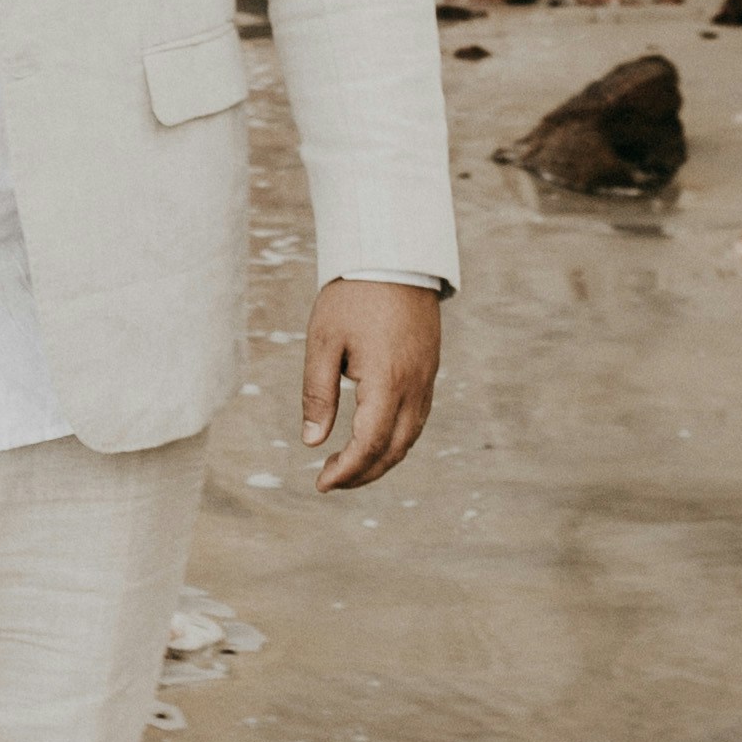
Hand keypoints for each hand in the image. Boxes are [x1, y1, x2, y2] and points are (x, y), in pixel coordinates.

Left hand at [300, 279, 442, 490]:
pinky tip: (373, 438)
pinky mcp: (429, 370)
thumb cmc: (352, 296)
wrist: (394, 257)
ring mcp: (427, 380)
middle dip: (363, 474)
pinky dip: (396, 439)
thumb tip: (312, 442)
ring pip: (410, 438)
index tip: (321, 484)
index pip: (369, 445)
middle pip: (394, 450)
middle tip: (330, 480)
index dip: (346, 471)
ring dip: (381, 459)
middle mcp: (414, 387)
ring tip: (348, 466)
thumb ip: (318, 394)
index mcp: (387, 382)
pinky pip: (417, 418)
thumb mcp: (323, 343)